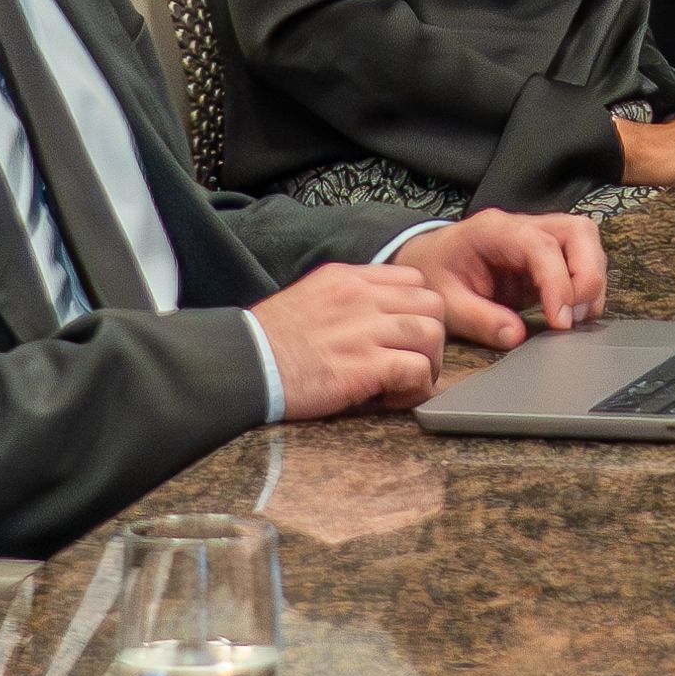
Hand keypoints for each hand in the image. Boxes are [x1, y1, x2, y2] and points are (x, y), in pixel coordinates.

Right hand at [243, 256, 466, 417]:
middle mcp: (360, 297)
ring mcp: (364, 330)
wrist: (242, 364)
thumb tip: (376, 314)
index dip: (418, 309)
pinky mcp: (365, 367)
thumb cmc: (267, 340)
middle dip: (431, 336)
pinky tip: (392, 397)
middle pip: (432, 304)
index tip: (405, 334)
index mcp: (347, 278)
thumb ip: (346, 298)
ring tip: (404, 382)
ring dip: (428, 363)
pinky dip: (415, 388)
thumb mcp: (308, 297)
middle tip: (413, 361)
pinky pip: (417, 371)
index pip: (413, 279)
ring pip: (432, 334)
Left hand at [414, 203, 616, 328]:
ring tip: (572, 320)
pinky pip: (582, 262)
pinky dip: (585, 289)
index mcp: (493, 230)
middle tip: (573, 317)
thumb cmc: (434, 274)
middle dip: (587, 275)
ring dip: (590, 282)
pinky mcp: (548, 256)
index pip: (541, 246)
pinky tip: (570, 315)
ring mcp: (539, 237)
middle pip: (578, 232)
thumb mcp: (445, 302)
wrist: (428, 261)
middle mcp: (523, 227)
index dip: (558, 283)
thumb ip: (479, 319)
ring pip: (586, 244)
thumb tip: (516, 336)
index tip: (560, 321)